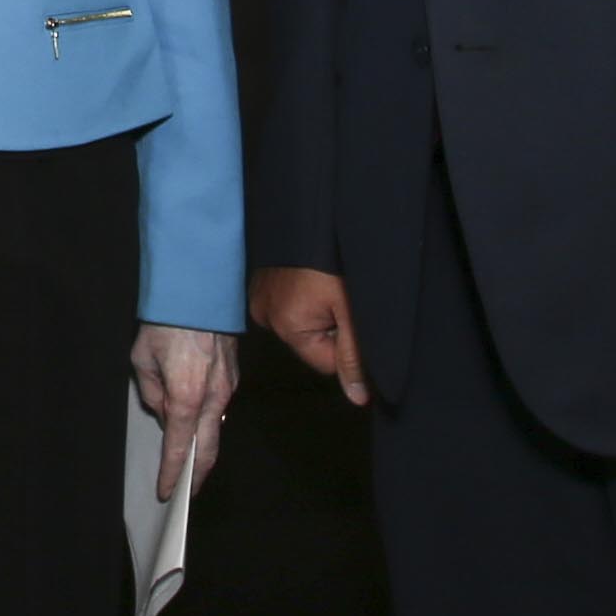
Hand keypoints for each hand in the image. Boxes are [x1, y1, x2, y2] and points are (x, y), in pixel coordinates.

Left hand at [132, 325, 238, 501]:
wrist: (198, 289)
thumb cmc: (165, 321)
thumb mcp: (142, 358)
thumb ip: (152, 392)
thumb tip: (164, 412)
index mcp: (187, 397)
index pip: (181, 448)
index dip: (172, 473)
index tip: (166, 491)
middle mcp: (214, 398)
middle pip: (209, 449)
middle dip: (197, 475)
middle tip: (186, 493)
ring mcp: (228, 387)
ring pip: (216, 427)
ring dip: (204, 447)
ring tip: (189, 461)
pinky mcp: (234, 376)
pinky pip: (220, 407)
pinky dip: (208, 421)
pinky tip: (196, 423)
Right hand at [250, 265, 369, 406]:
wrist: (313, 216)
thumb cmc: (334, 264)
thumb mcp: (351, 312)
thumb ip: (353, 357)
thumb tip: (357, 400)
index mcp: (286, 326)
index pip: (324, 362)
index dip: (343, 344)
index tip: (347, 315)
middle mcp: (264, 315)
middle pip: (308, 342)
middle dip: (327, 327)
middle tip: (337, 296)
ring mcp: (258, 297)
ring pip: (297, 323)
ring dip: (313, 311)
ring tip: (322, 284)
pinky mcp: (258, 282)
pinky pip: (284, 304)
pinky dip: (298, 297)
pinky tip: (308, 278)